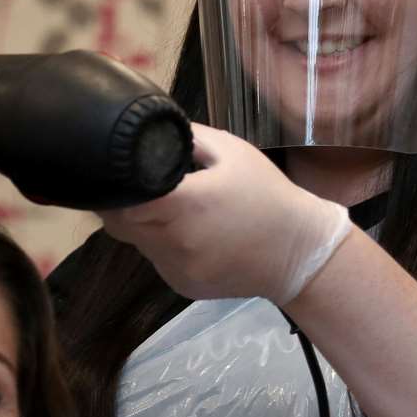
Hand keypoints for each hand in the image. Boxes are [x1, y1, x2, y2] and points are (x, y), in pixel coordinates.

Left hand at [98, 124, 352, 303]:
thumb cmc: (267, 195)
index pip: (124, 202)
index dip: (116, 189)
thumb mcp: (232, 152)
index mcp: (186, 205)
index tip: (118, 175)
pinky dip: (163, 247)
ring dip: (144, 227)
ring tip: (170, 211)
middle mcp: (176, 242)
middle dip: (124, 206)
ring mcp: (178, 269)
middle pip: (122, 225)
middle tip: (138, 189)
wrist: (299, 251)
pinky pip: (159, 262)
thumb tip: (150, 130)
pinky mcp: (184, 286)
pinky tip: (188, 235)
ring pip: (140, 245)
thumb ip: (188, 138)